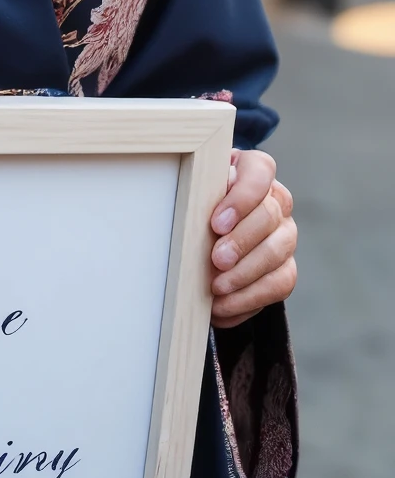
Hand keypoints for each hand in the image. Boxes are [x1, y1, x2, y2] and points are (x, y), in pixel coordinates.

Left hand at [209, 149, 296, 326]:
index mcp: (255, 171)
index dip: (241, 199)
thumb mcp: (195, 189)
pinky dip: (248, 299)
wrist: (206, 228)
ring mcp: (285, 235)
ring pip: (279, 254)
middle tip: (217, 259)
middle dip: (242, 241)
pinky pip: (279, 285)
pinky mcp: (285, 268)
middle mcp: (277, 201)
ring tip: (216, 288)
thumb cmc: (198, 202)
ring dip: (246, 274)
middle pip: (270, 216)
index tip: (216, 223)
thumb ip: (199, 190)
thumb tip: (192, 202)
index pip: (260, 173)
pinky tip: (222, 306)